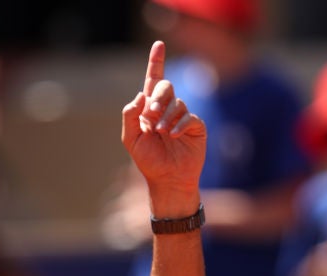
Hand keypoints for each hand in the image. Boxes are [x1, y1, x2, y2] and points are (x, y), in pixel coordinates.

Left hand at [120, 41, 205, 217]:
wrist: (167, 180)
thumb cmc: (148, 161)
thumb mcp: (131, 139)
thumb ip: (130, 116)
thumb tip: (140, 95)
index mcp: (149, 109)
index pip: (153, 81)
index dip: (156, 62)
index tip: (159, 44)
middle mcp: (166, 109)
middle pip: (165, 87)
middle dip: (157, 99)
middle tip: (151, 118)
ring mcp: (182, 116)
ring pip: (177, 102)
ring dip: (166, 117)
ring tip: (162, 134)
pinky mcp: (195, 126)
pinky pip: (189, 116)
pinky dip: (179, 124)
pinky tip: (173, 135)